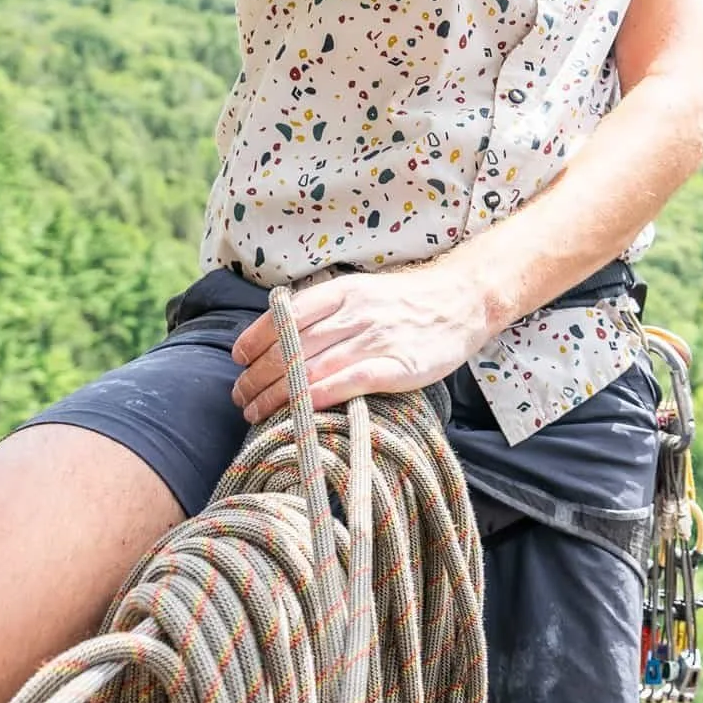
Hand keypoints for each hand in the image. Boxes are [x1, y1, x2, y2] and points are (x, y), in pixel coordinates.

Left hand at [227, 260, 495, 423]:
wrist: (464, 300)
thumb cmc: (408, 301)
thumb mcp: (363, 290)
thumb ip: (327, 309)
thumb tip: (280, 333)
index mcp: (343, 290)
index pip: (286, 315)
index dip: (255, 339)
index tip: (238, 359)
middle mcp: (356, 312)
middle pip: (292, 347)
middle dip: (258, 376)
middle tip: (240, 396)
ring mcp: (376, 339)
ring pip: (312, 369)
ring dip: (277, 395)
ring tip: (256, 412)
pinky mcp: (397, 366)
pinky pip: (348, 383)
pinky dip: (318, 397)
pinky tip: (299, 412)